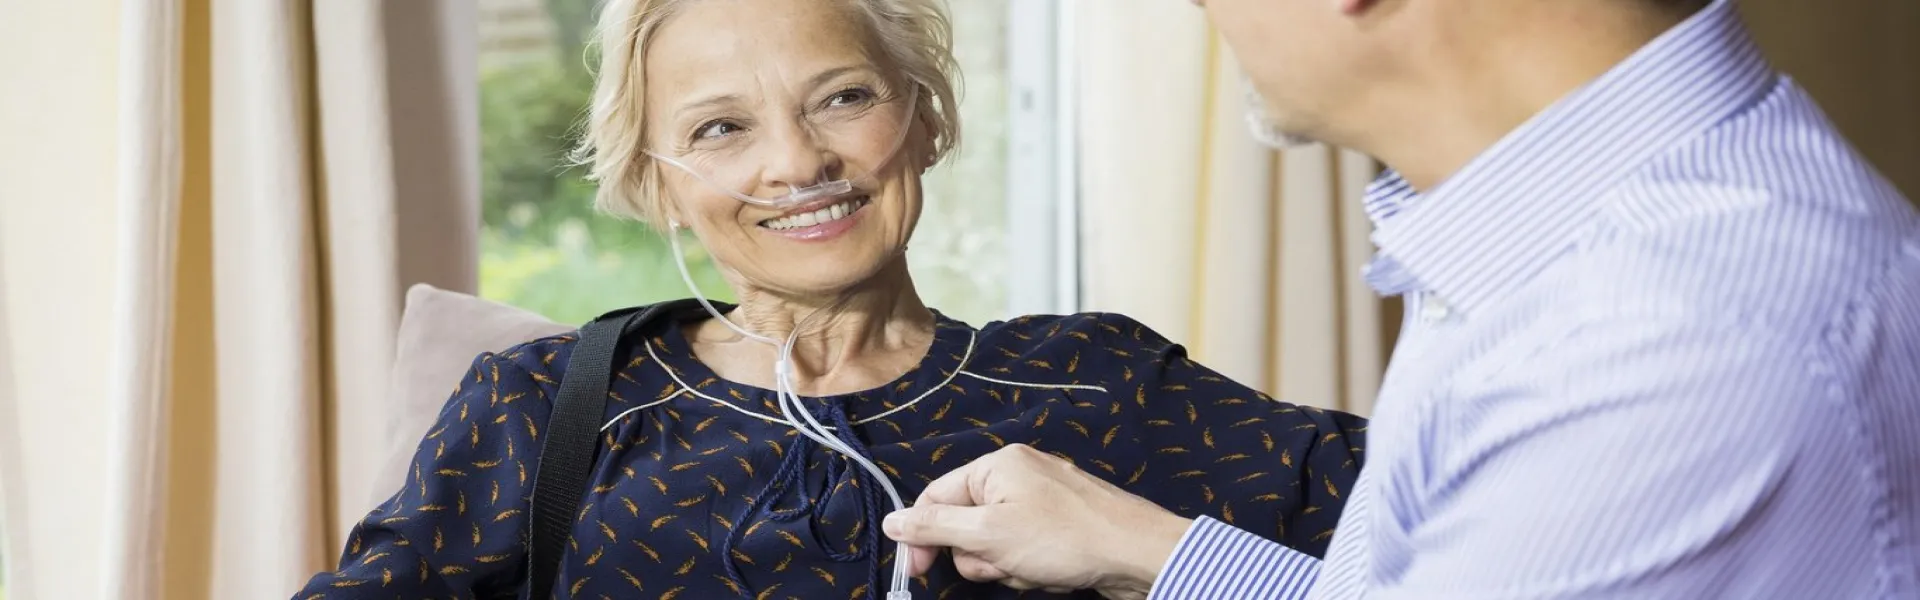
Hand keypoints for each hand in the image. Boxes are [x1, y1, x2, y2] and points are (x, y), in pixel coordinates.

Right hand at [881, 444, 1193, 599]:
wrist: (1138, 556)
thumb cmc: (1065, 540)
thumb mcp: (989, 536)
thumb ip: (936, 528)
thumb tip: (892, 521)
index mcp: (997, 465)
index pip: (936, 497)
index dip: (922, 537)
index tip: (917, 572)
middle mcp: (1018, 475)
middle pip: (966, 524)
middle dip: (979, 556)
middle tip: (1003, 564)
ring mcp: (1042, 501)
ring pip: (995, 544)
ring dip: (1006, 566)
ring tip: (1034, 569)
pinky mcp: (1061, 526)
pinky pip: (1024, 549)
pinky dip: (1030, 566)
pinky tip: (1051, 572)